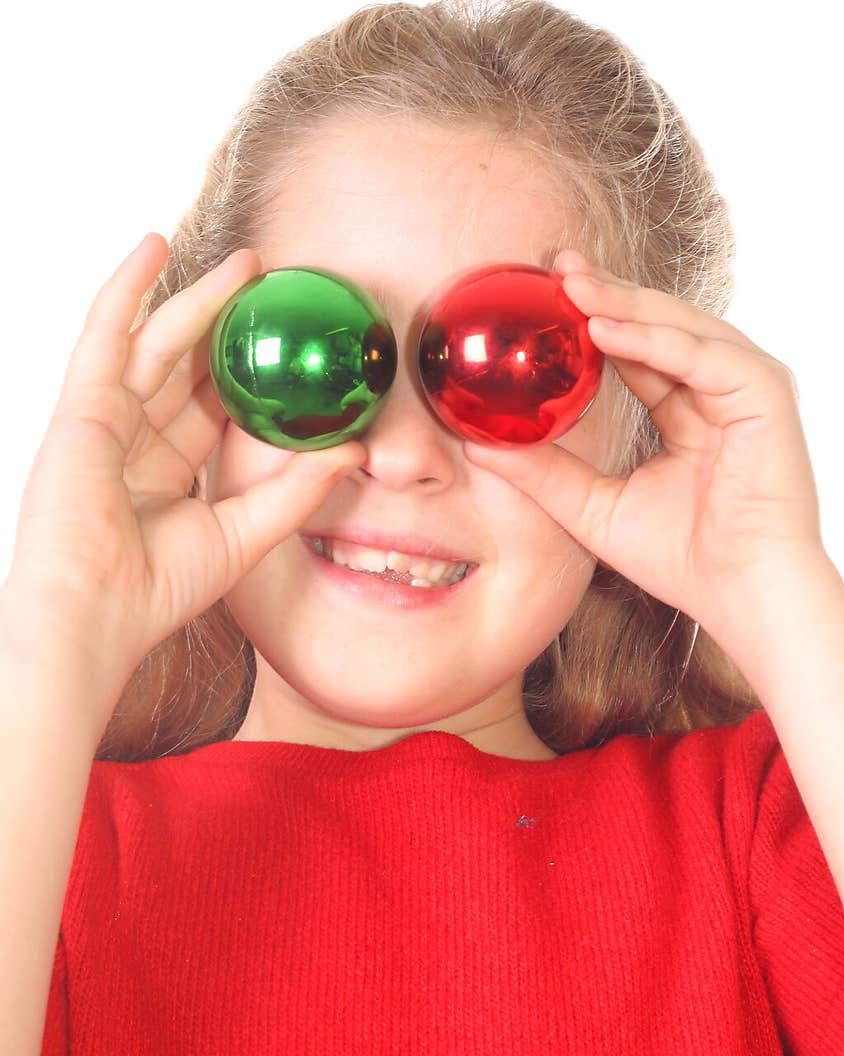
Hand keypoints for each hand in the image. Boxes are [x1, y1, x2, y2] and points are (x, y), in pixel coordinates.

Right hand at [6, 233, 366, 697]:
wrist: (97, 611)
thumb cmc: (157, 589)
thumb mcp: (243, 534)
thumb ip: (295, 491)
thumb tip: (354, 451)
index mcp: (166, 474)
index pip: (212, 409)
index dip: (249, 373)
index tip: (290, 344)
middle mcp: (134, 442)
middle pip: (186, 368)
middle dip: (229, 325)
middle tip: (273, 286)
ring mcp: (104, 421)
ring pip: (156, 343)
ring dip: (197, 297)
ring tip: (246, 262)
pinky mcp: (80, 407)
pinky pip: (104, 334)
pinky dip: (126, 288)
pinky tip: (153, 247)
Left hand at [462, 247, 824, 643]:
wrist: (738, 592)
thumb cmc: (682, 559)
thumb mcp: (594, 508)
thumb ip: (544, 473)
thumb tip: (478, 446)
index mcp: (687, 408)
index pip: (635, 347)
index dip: (592, 317)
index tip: (545, 293)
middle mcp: (717, 388)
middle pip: (656, 323)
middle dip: (604, 291)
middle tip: (553, 265)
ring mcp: (743, 385)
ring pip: (677, 325)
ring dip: (622, 302)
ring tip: (570, 285)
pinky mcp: (763, 391)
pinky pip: (699, 353)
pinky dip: (652, 339)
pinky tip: (604, 329)